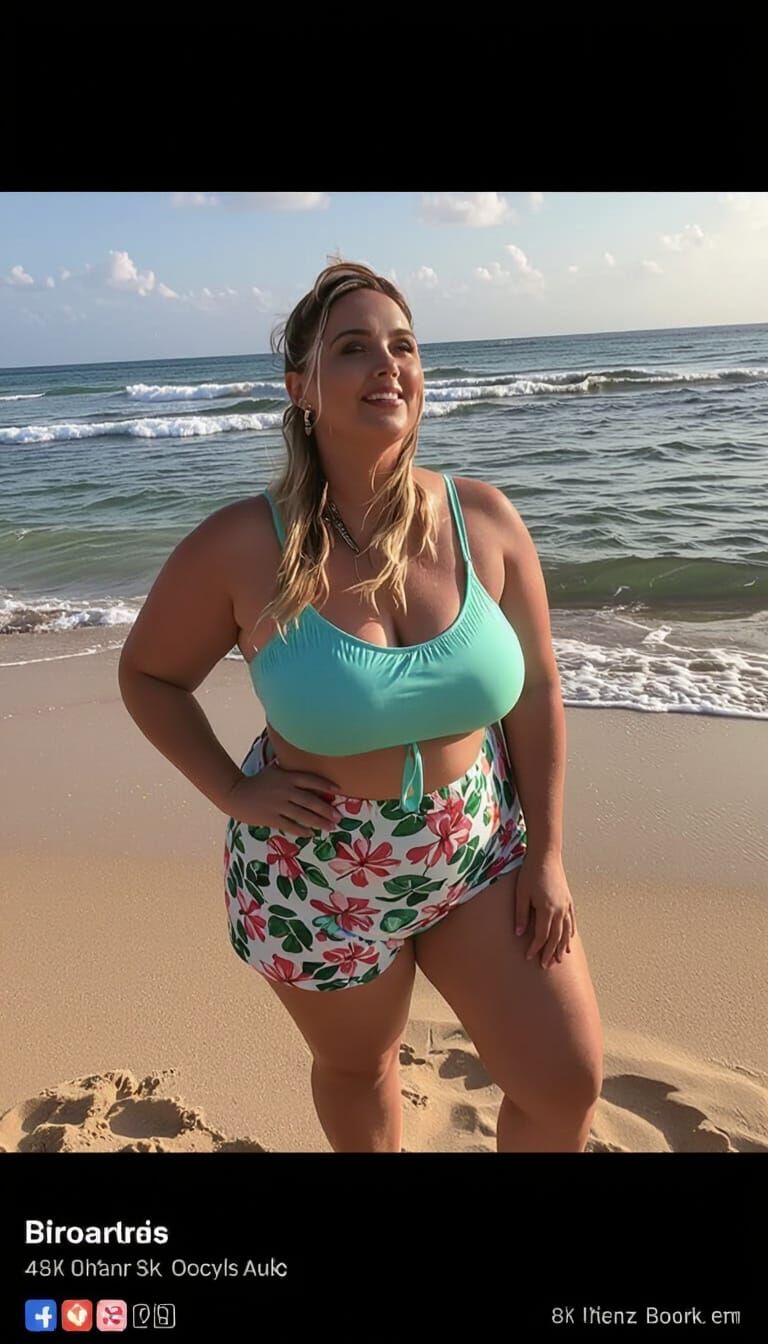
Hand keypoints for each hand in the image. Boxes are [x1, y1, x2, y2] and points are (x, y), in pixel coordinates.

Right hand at [223, 765, 342, 837]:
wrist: (236, 793)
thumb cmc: (258, 781)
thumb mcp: (273, 770)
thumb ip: (289, 770)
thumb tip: (306, 762)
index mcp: (287, 777)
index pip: (310, 780)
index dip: (325, 785)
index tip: (339, 790)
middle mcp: (285, 790)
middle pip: (310, 800)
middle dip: (326, 809)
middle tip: (338, 817)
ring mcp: (278, 805)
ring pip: (302, 815)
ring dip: (318, 822)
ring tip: (330, 827)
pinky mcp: (271, 818)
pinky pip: (290, 825)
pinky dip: (301, 830)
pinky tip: (310, 834)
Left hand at [515, 852, 575, 969]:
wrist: (546, 856)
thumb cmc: (530, 873)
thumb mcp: (521, 894)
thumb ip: (521, 915)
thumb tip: (519, 934)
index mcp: (547, 910)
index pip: (541, 936)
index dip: (535, 948)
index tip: (528, 957)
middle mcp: (559, 911)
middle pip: (555, 938)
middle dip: (550, 953)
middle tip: (545, 966)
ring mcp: (566, 906)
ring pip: (566, 932)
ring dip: (562, 946)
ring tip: (560, 958)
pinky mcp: (568, 900)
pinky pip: (571, 921)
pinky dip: (570, 932)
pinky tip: (569, 939)